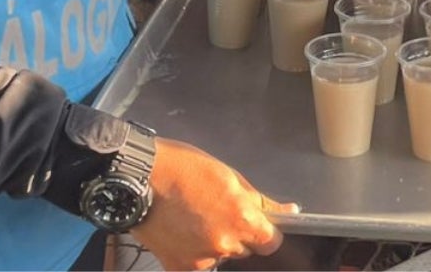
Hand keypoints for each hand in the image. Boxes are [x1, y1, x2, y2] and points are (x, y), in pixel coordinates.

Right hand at [133, 138, 293, 270]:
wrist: (139, 177)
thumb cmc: (184, 168)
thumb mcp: (229, 176)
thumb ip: (261, 201)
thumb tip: (291, 212)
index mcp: (242, 219)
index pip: (271, 242)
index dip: (264, 232)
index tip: (255, 225)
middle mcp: (225, 244)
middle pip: (244, 249)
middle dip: (236, 234)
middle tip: (215, 212)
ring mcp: (201, 259)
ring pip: (220, 257)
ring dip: (214, 243)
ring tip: (194, 220)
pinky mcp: (179, 268)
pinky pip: (197, 266)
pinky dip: (193, 253)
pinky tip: (182, 233)